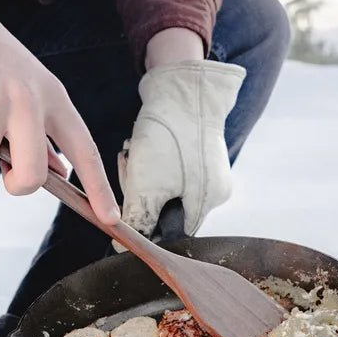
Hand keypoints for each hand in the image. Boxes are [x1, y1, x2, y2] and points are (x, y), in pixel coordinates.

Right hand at [0, 0, 118, 222]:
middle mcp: (26, 100)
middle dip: (14, 182)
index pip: (83, 149)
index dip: (99, 188)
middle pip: (32, 176)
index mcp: (51, 95)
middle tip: (1, 163)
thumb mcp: (27, 83)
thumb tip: (59, 171)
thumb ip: (43, 127)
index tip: (111, 217)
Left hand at [118, 58, 245, 237]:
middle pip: (167, 210)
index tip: (126, 211)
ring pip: (164, 187)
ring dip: (141, 176)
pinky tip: (142, 146)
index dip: (146, 226)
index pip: (173, 233)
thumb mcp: (146, 187)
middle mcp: (214, 189)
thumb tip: (123, 248)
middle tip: (130, 172)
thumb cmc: (167, 138)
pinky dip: (150, 161)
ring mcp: (207, 169)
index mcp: (208, 202)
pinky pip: (168, 168)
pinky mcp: (197, 151)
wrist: (181, 88)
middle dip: (141, 195)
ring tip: (134, 154)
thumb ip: (137, 221)